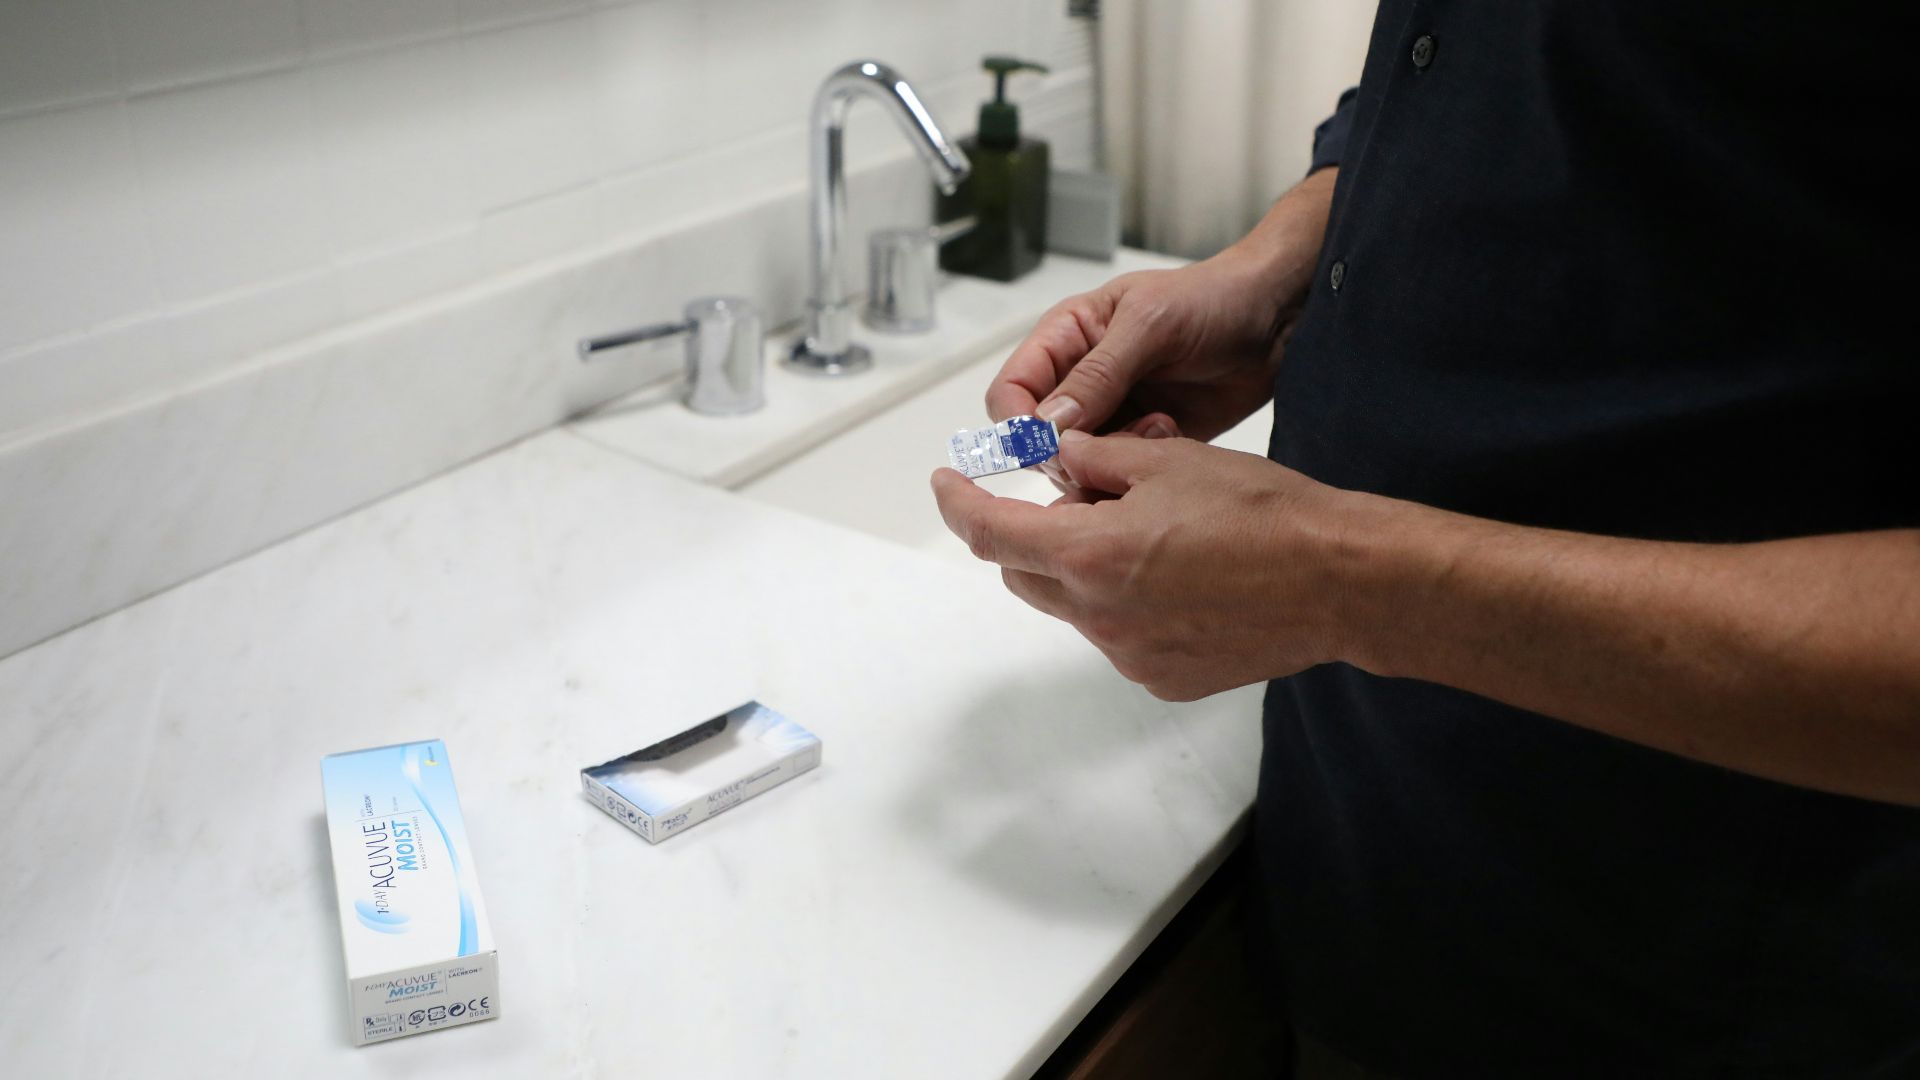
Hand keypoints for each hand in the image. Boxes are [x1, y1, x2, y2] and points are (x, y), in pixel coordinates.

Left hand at [931, 429, 1359, 700]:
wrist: (1338, 580)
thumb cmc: (1264, 514)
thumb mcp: (1167, 461)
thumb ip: (1095, 463)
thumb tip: (1060, 459)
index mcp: (1089, 554)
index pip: (990, 533)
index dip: (958, 504)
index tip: (947, 485)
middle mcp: (1099, 615)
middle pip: (1026, 574)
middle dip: (1034, 535)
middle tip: (1088, 499)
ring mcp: (1130, 656)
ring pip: (1076, 606)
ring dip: (1090, 570)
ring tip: (1158, 536)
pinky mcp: (1163, 678)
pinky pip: (1121, 637)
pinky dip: (1129, 605)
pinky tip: (1184, 580)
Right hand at [985, 169, 1335, 441]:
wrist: (1274, 319)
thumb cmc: (1211, 299)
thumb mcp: (1149, 325)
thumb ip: (1097, 374)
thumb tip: (1046, 424)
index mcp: (1064, 339)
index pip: (1010, 393)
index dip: (1018, 426)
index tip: (1047, 446)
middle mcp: (1078, 379)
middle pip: (1036, 439)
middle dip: (1067, 451)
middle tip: (1108, 447)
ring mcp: (1110, 412)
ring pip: (1076, 462)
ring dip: (1109, 458)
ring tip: (1157, 429)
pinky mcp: (1142, 438)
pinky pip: (1117, 470)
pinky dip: (1136, 465)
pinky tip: (1171, 436)